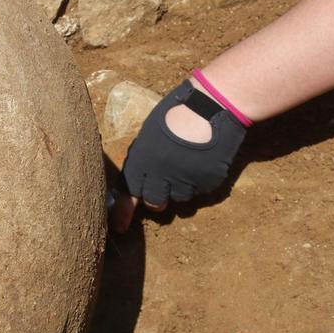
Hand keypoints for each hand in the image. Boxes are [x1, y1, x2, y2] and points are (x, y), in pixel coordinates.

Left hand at [111, 80, 247, 232]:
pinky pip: (201, 190)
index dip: (124, 211)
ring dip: (181, 188)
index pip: (129, 192)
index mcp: (142, 159)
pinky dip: (200, 181)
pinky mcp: (207, 182)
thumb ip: (144, 157)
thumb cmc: (178, 111)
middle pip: (154, 202)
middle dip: (156, 199)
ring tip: (188, 163)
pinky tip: (203, 161)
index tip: (120, 227)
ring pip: (180, 198)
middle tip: (164, 187)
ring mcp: (186, 179)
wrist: (212, 105)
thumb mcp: (151, 132)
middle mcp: (161, 174)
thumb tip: (140, 176)